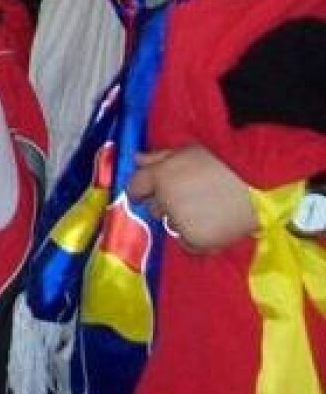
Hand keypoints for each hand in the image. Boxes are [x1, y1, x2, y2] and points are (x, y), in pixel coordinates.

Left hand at [127, 145, 256, 252]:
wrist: (259, 186)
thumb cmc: (225, 162)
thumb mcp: (188, 150)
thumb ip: (159, 156)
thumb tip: (137, 159)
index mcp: (160, 176)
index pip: (135, 187)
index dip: (139, 190)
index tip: (143, 193)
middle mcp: (164, 201)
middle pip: (153, 207)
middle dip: (165, 203)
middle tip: (188, 196)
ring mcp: (180, 222)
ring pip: (170, 225)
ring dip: (180, 219)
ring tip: (205, 209)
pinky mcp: (196, 241)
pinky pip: (186, 243)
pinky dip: (194, 238)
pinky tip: (210, 225)